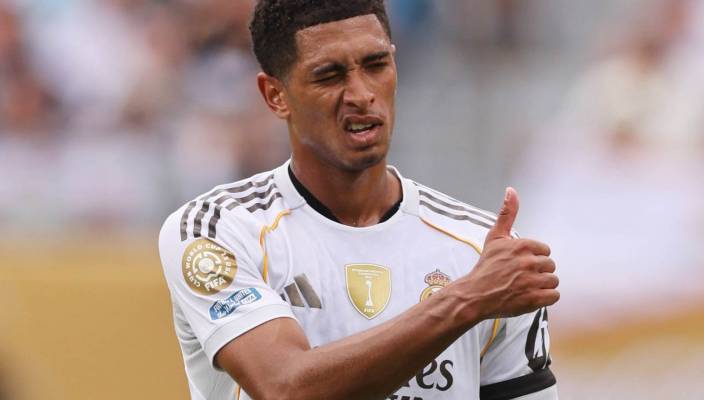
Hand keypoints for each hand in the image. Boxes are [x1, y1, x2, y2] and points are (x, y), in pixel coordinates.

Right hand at [454, 188, 559, 320]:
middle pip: (550, 266)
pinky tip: (531, 296)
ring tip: (525, 287)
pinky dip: (545, 297)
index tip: (520, 264)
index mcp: (522, 245)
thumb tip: (511, 190)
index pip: (545, 251)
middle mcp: (528, 262)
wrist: (475, 294)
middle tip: (521, 277)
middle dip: (538, 272)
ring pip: (553, 281)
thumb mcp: (495, 237)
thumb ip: (507, 213)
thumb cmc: (486, 266)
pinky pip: (554, 295)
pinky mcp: (534, 299)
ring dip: (542, 285)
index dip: (534, 258)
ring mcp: (531, 281)